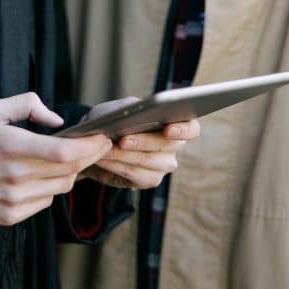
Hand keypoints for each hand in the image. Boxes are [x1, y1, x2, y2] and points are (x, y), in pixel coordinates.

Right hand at [0, 92, 111, 225]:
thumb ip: (26, 105)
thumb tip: (56, 119)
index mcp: (9, 146)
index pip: (64, 152)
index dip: (90, 146)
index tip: (102, 136)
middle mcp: (14, 176)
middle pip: (69, 170)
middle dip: (89, 156)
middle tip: (96, 143)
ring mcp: (11, 200)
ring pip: (61, 187)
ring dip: (70, 172)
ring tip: (68, 157)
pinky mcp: (7, 217)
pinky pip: (44, 202)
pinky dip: (50, 187)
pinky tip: (40, 175)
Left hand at [80, 97, 200, 188]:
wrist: (97, 141)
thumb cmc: (113, 120)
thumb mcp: (118, 108)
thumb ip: (129, 110)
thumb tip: (132, 115)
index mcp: (174, 123)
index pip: (191, 128)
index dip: (183, 130)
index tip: (168, 130)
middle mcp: (174, 146)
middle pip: (167, 146)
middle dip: (142, 141)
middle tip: (122, 139)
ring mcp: (164, 165)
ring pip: (149, 161)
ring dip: (124, 155)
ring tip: (105, 149)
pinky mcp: (150, 179)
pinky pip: (136, 175)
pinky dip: (117, 166)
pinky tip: (104, 159)